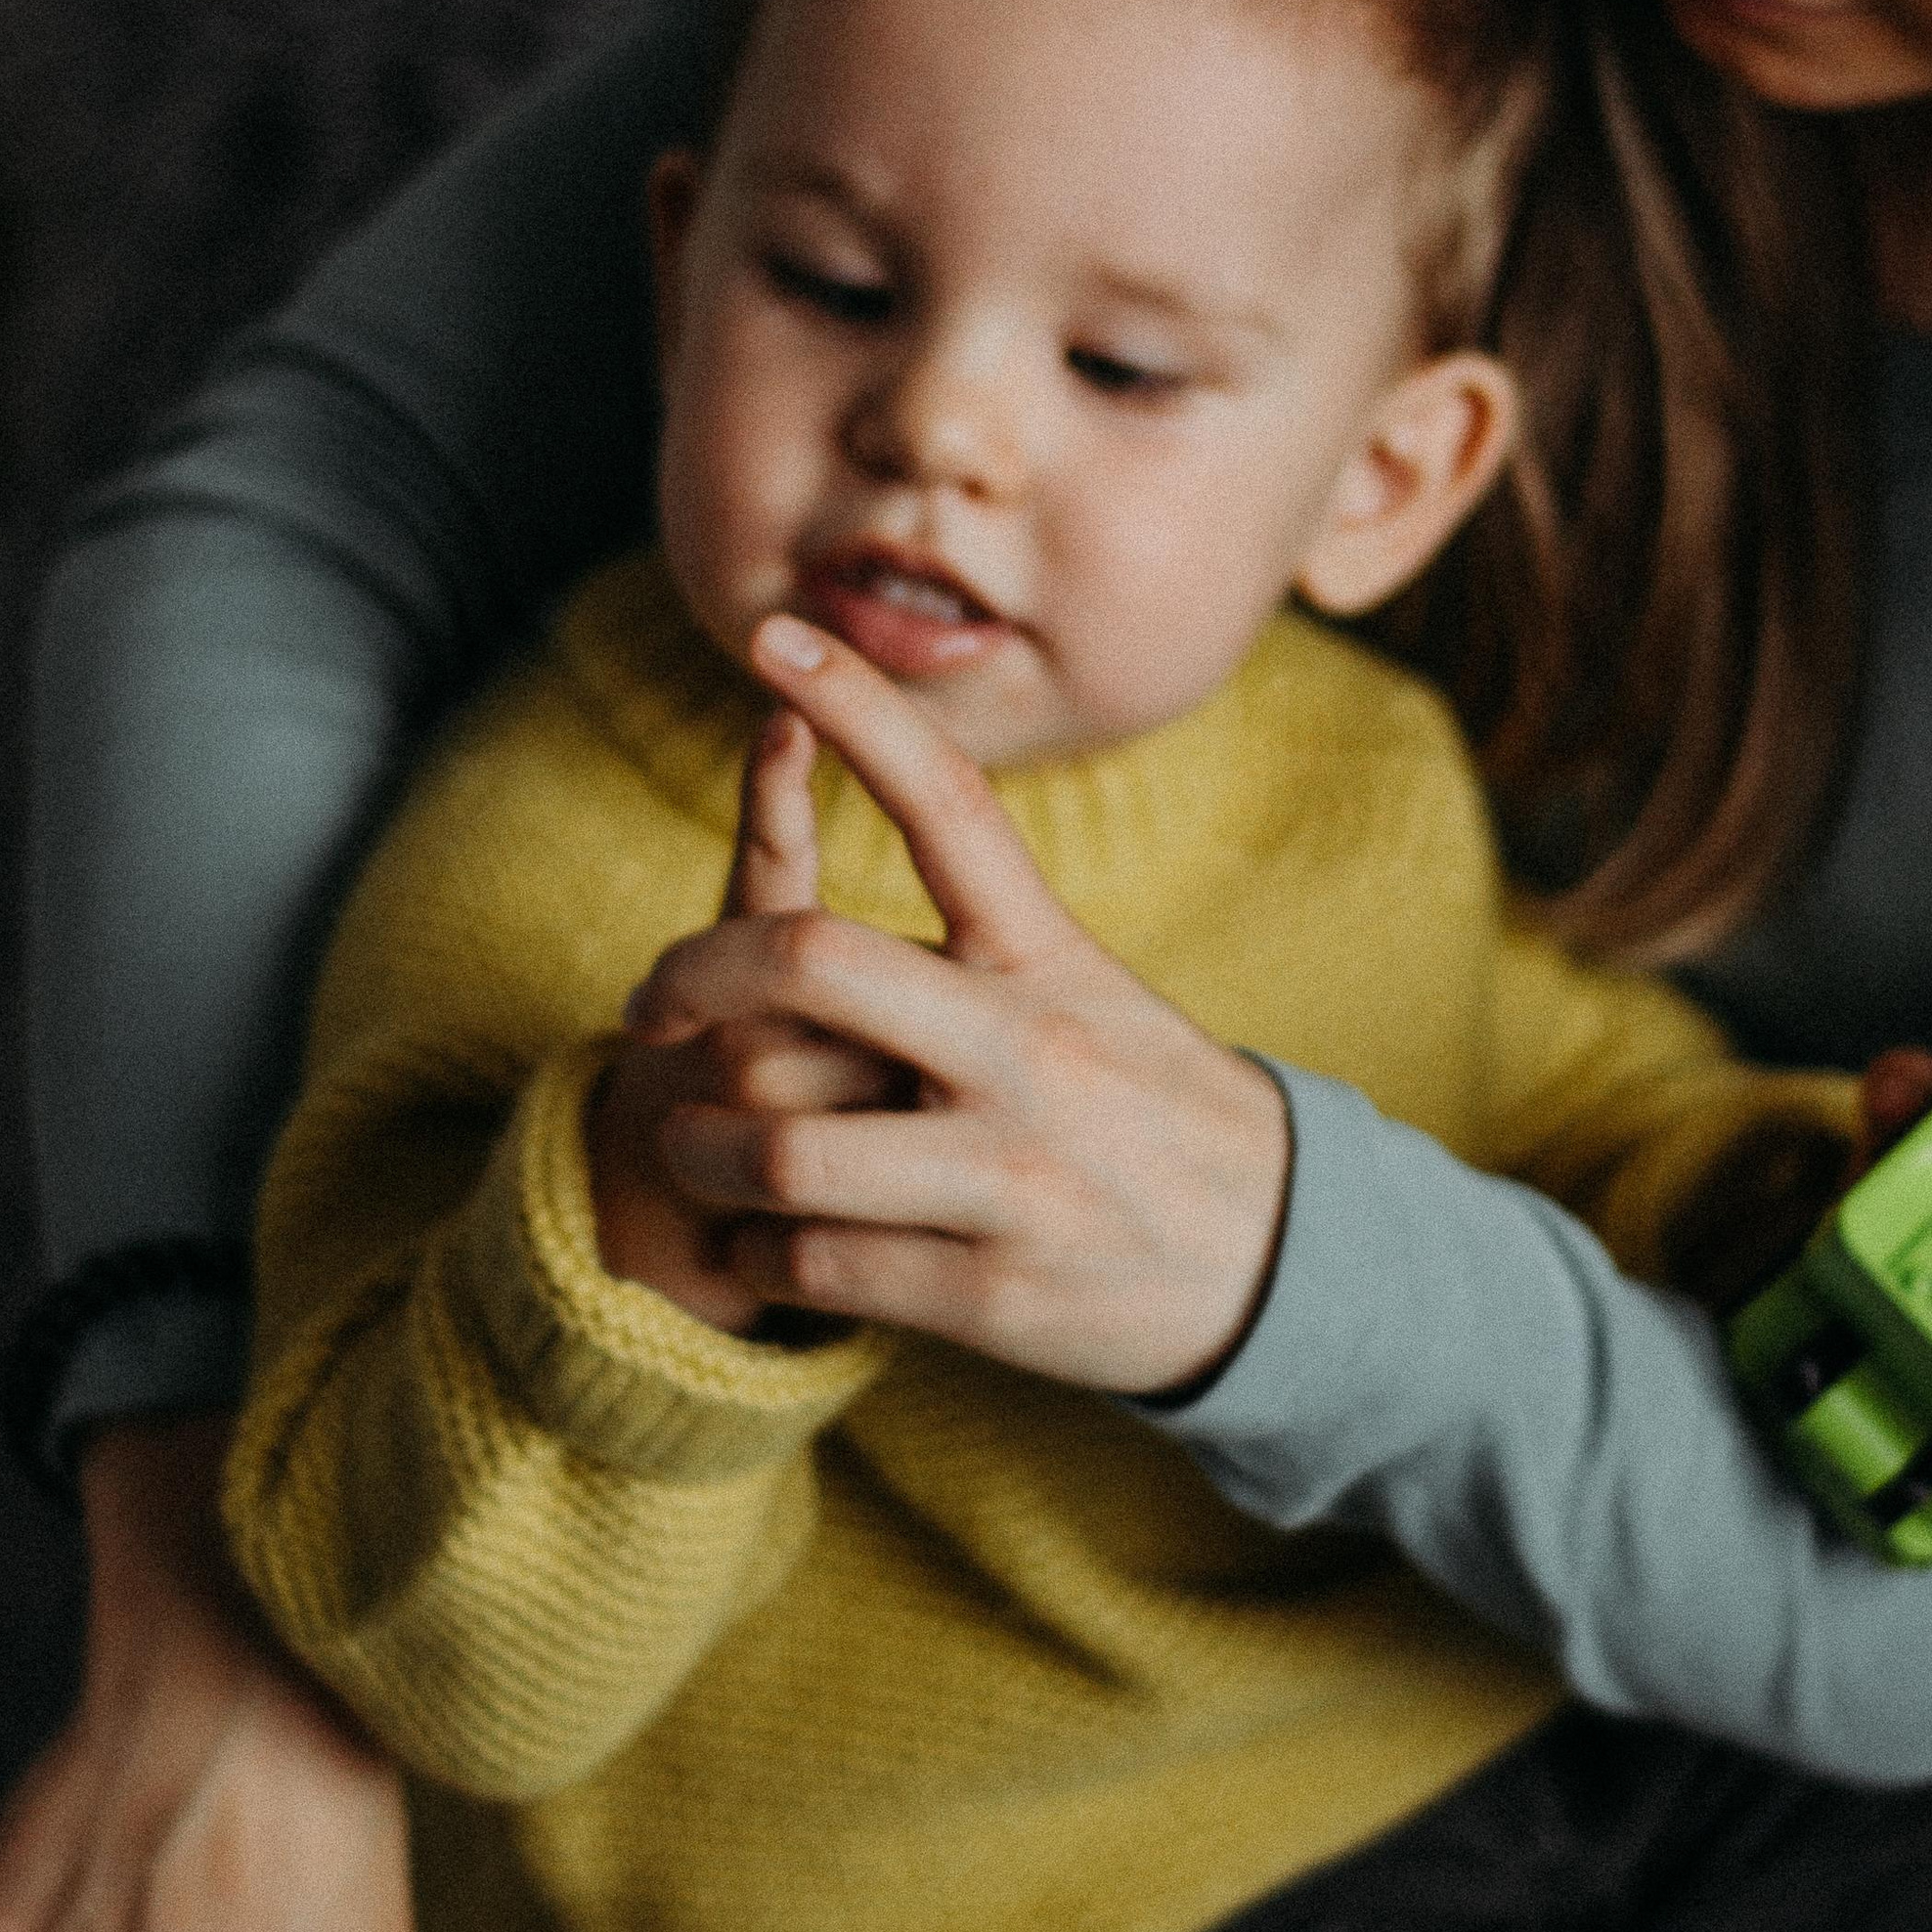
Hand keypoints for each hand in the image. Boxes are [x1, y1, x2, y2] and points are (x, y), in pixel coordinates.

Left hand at [623, 616, 1292, 1395]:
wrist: (1286, 1265)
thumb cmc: (1154, 1111)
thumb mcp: (1093, 997)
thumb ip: (975, 956)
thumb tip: (822, 917)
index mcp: (1049, 959)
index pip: (951, 802)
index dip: (858, 707)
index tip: (774, 637)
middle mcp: (1028, 1053)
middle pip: (812, 962)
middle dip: (695, 976)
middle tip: (645, 1008)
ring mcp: (1009, 1176)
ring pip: (779, 1145)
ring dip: (701, 1150)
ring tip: (694, 1148)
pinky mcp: (989, 1294)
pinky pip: (812, 1264)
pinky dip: (756, 1252)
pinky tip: (759, 1240)